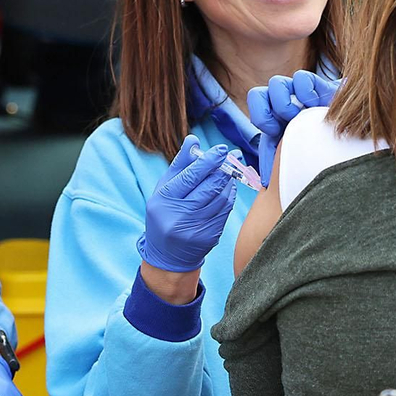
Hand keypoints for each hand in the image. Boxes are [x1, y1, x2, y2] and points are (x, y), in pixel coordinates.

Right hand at [135, 135, 237, 272]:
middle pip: (209, 187)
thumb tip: (194, 140)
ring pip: (221, 199)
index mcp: (164, 200)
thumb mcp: (163, 189)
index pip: (191, 177)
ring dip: (228, 182)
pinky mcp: (210, 237)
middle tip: (232, 157)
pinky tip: (228, 189)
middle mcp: (179, 216)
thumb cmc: (163, 214)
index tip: (222, 149)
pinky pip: (225, 211)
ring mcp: (196, 229)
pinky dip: (229, 197)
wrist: (167, 256)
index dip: (209, 161)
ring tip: (228, 172)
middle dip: (223, 169)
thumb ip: (179, 165)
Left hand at [247, 71, 339, 185]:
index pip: (255, 105)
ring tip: (298, 117)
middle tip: (278, 127)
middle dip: (264, 111)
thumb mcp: (296, 159)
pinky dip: (305, 92)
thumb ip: (281, 164)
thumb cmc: (322, 153)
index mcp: (275, 118)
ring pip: (276, 83)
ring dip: (282, 103)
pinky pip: (301, 78)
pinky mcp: (319, 86)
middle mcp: (284, 103)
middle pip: (257, 94)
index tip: (273, 133)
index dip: (260, 116)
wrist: (352, 141)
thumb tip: (265, 184)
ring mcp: (300, 94)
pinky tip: (315, 107)